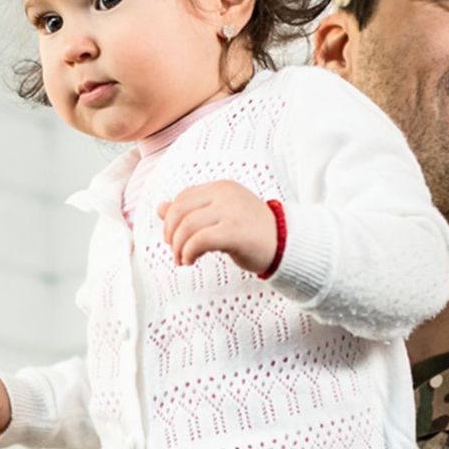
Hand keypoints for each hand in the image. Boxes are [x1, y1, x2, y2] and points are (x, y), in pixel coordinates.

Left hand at [157, 181, 275, 272]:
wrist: (288, 244)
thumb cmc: (254, 232)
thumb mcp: (221, 215)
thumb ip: (192, 210)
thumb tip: (160, 207)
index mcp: (222, 187)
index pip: (183, 198)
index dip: (171, 219)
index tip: (175, 239)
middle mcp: (225, 195)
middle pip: (180, 211)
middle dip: (171, 234)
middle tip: (176, 252)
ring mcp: (230, 211)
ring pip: (186, 226)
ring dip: (178, 247)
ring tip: (183, 260)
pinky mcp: (234, 231)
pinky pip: (198, 240)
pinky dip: (188, 252)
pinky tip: (191, 261)